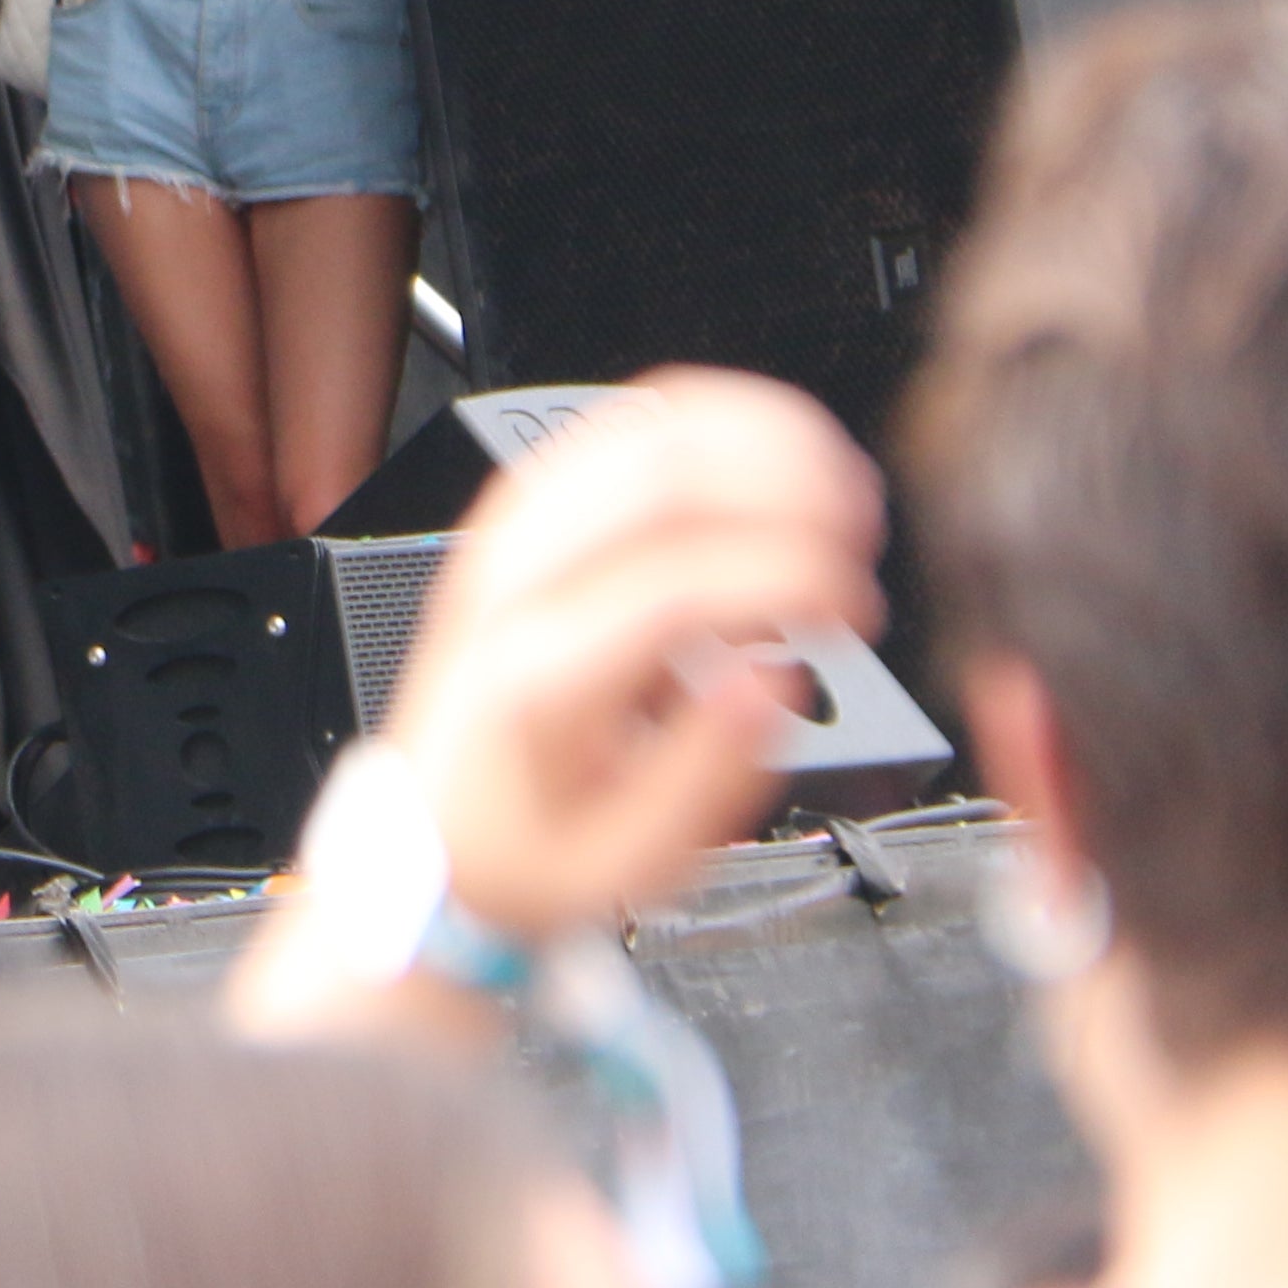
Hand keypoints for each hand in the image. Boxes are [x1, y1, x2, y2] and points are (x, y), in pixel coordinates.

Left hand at [379, 369, 885, 942]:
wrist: (431, 834)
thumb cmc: (524, 853)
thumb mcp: (628, 866)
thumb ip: (707, 776)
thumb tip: (774, 679)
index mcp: (532, 681)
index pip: (669, 590)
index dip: (782, 577)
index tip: (853, 606)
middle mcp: (506, 590)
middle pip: (650, 482)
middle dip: (780, 486)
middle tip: (857, 529)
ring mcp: (505, 541)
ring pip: (628, 432)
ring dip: (747, 438)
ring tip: (830, 481)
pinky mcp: (520, 518)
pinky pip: (608, 428)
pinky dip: (699, 420)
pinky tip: (764, 447)